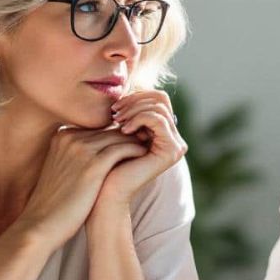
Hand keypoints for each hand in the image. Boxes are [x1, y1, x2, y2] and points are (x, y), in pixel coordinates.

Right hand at [16, 127, 147, 246]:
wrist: (40, 224)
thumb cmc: (53, 202)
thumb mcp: (61, 169)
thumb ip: (76, 155)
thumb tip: (98, 153)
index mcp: (62, 136)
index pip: (96, 126)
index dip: (114, 131)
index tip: (129, 137)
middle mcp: (70, 137)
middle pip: (108, 127)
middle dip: (128, 132)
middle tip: (146, 137)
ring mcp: (80, 149)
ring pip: (118, 135)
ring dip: (135, 139)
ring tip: (149, 144)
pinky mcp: (92, 165)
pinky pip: (122, 149)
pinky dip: (135, 149)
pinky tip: (144, 155)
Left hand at [93, 90, 186, 212]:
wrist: (104, 193)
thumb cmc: (104, 163)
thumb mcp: (115, 131)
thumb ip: (126, 112)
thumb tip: (126, 86)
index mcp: (163, 133)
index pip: (156, 98)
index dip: (135, 96)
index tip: (114, 107)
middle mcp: (173, 139)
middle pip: (161, 98)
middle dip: (135, 100)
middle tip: (115, 112)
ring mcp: (176, 146)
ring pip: (159, 107)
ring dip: (134, 109)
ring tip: (117, 120)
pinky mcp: (172, 152)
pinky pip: (158, 119)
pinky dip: (139, 118)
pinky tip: (124, 129)